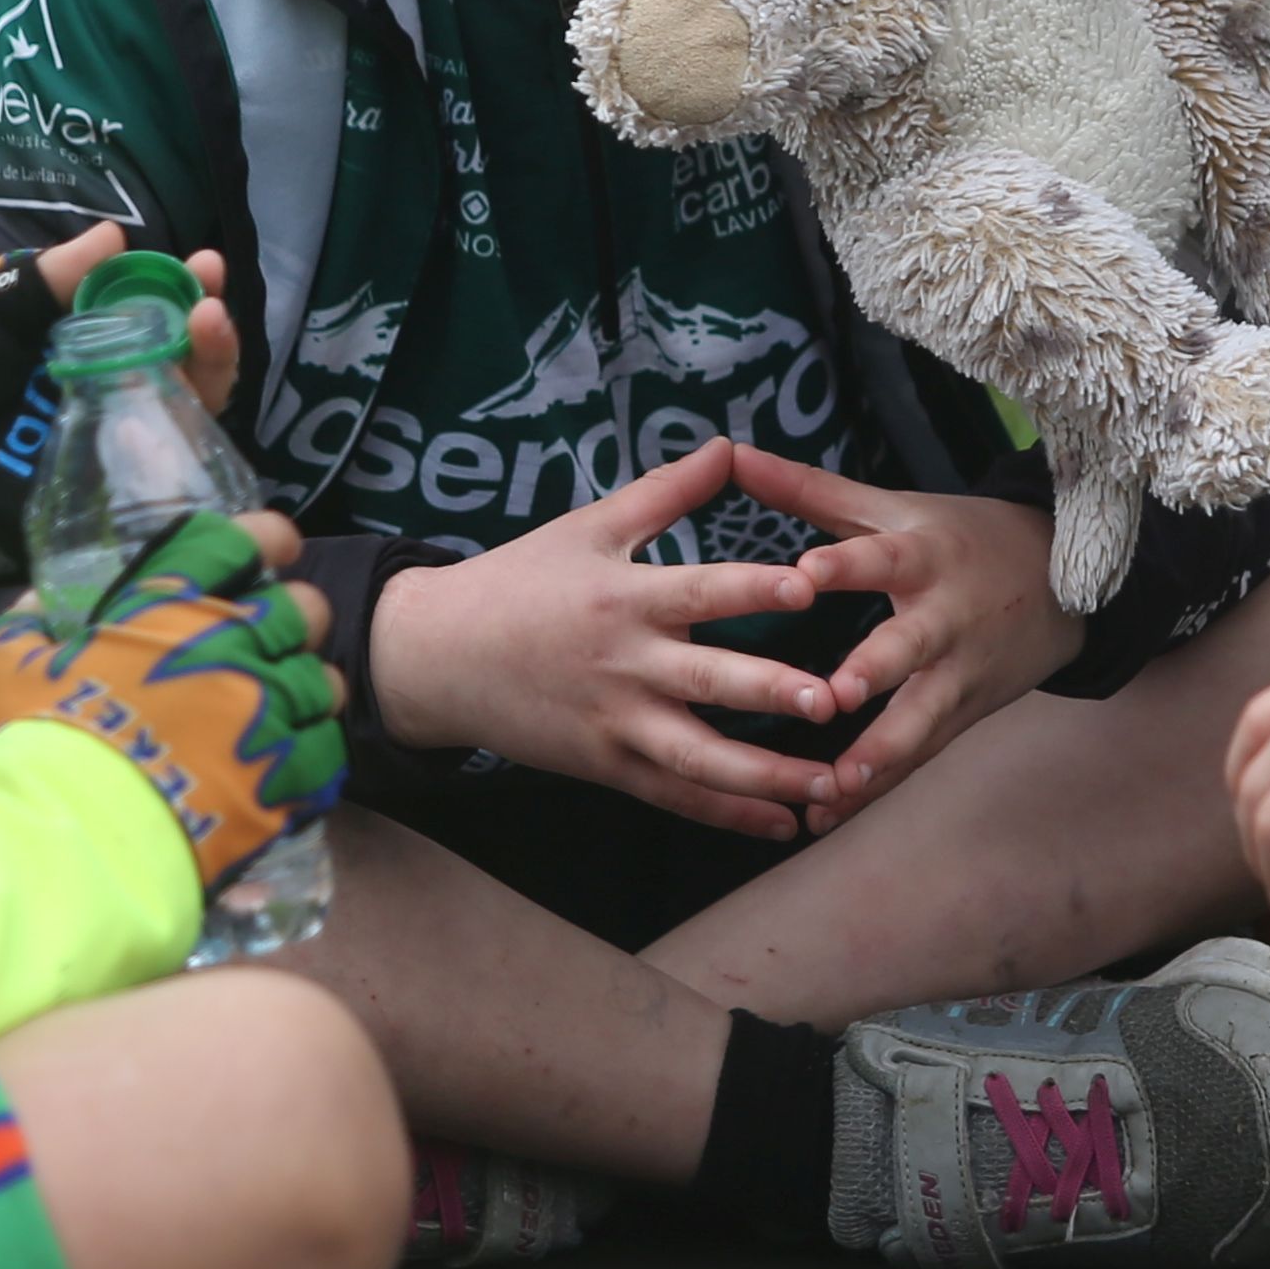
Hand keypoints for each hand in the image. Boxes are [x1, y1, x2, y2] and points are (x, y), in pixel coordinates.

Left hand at [0, 222, 237, 594]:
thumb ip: (39, 282)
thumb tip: (115, 237)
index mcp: (74, 347)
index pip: (148, 315)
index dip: (179, 289)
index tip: (204, 264)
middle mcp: (103, 396)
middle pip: (183, 364)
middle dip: (209, 330)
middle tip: (211, 301)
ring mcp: (106, 453)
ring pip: (184, 417)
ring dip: (210, 373)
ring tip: (208, 333)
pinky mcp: (100, 506)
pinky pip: (160, 486)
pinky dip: (186, 450)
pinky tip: (187, 413)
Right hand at [0, 507, 343, 895]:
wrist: (77, 829)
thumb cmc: (41, 741)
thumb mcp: (13, 665)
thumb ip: (30, 623)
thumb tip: (36, 603)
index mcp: (168, 607)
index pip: (238, 543)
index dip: (266, 538)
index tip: (279, 546)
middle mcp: (230, 644)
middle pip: (302, 610)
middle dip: (295, 620)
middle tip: (275, 643)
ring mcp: (265, 708)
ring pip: (322, 682)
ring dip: (307, 690)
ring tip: (288, 709)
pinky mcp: (283, 774)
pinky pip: (326, 753)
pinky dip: (314, 755)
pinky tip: (293, 764)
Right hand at [367, 442, 843, 841]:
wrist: (436, 657)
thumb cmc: (516, 583)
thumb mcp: (586, 528)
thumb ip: (664, 492)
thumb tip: (729, 444)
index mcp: (626, 598)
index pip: (700, 591)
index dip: (754, 587)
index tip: (809, 585)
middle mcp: (628, 665)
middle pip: (710, 683)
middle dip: (773, 694)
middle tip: (833, 700)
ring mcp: (618, 724)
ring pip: (701, 759)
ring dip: (767, 776)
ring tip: (830, 785)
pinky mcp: (607, 767)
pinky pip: (676, 796)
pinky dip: (729, 815)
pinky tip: (784, 824)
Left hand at [726, 450, 1085, 824]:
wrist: (1061, 581)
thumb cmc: (957, 538)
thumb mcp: (892, 508)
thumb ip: (810, 489)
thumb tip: (733, 453)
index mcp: (923, 556)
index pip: (881, 558)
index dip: (845, 565)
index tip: (803, 574)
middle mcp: (945, 617)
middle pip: (911, 647)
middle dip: (874, 672)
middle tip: (830, 697)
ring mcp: (960, 673)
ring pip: (921, 718)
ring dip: (879, 755)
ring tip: (834, 788)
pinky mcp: (964, 715)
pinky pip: (918, 756)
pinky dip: (877, 786)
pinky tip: (826, 813)